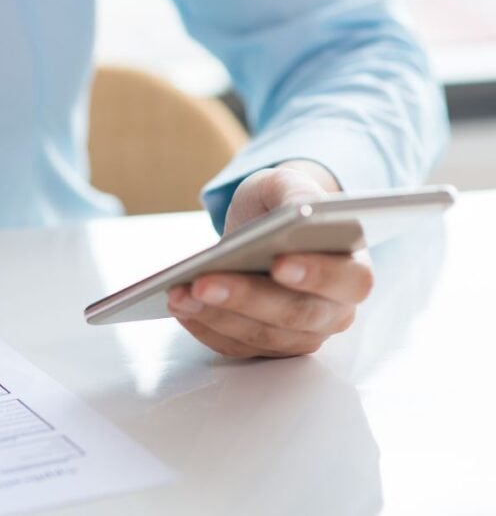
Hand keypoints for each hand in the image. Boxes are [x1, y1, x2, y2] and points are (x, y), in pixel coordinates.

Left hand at [167, 161, 372, 357]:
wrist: (263, 226)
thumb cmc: (281, 205)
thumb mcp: (287, 184)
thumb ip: (297, 192)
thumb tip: (300, 210)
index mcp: (352, 268)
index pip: (349, 280)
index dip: (318, 275)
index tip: (280, 263)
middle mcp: (333, 311)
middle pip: (295, 316)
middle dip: (245, 299)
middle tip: (203, 282)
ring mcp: (300, 334)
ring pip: (261, 336)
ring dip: (216, 316)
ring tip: (179, 292)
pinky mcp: (266, 346)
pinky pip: (235, 346)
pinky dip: (204, 327)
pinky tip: (179, 305)